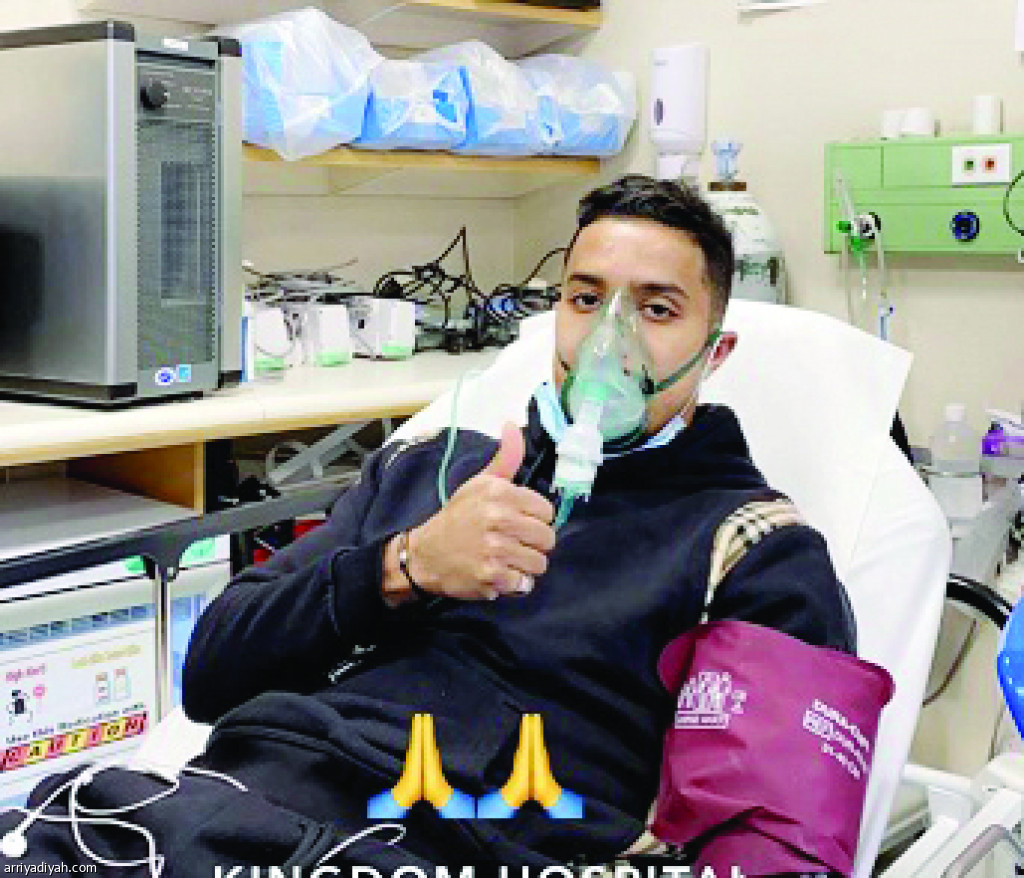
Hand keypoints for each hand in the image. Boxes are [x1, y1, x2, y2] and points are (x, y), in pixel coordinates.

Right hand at [406, 422, 555, 600]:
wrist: (424, 554)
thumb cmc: (457, 518)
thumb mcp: (478, 483)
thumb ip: (505, 458)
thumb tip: (512, 425)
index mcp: (499, 492)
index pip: (547, 512)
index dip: (534, 520)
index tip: (517, 523)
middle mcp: (498, 518)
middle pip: (547, 539)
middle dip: (532, 545)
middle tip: (511, 544)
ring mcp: (495, 548)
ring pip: (539, 563)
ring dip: (524, 566)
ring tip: (505, 560)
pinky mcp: (492, 576)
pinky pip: (524, 584)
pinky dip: (514, 585)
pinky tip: (498, 575)